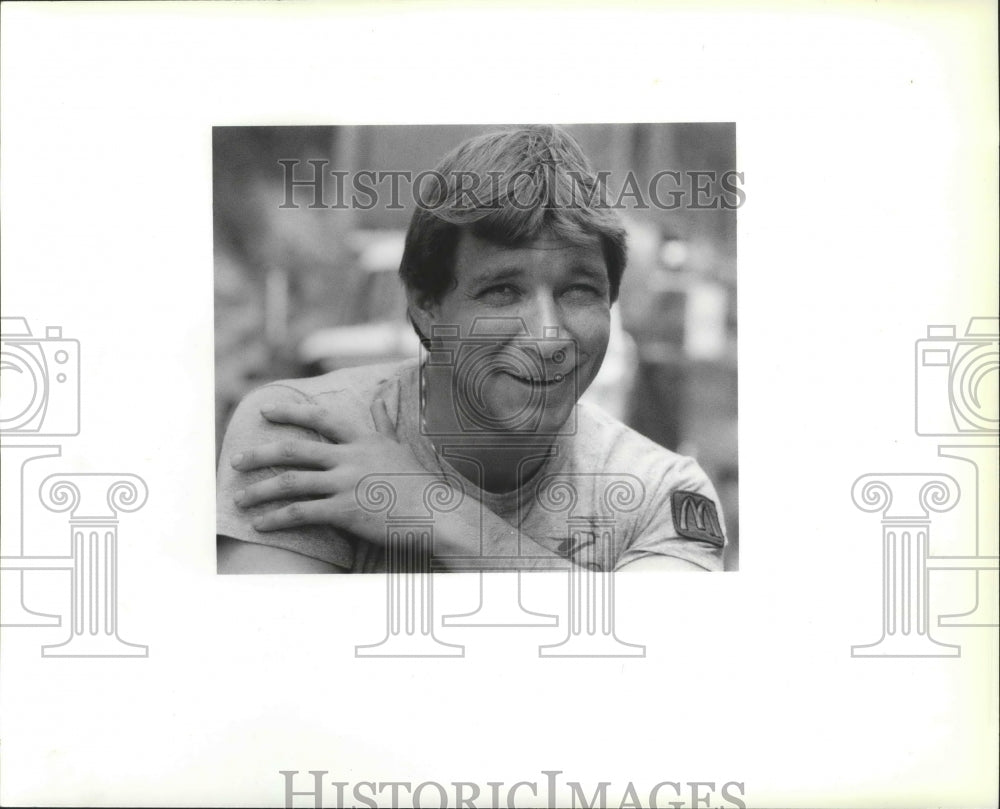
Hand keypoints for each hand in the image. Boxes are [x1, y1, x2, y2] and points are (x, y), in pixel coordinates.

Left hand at [231, 397, 444, 544]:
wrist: (436, 513)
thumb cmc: (420, 484)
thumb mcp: (400, 448)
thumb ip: (384, 425)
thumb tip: (383, 400)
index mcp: (362, 439)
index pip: (320, 418)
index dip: (289, 413)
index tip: (264, 411)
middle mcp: (350, 457)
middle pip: (294, 450)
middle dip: (259, 454)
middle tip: (235, 461)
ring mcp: (346, 483)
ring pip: (291, 482)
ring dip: (259, 491)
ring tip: (239, 499)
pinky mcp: (345, 511)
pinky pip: (300, 513)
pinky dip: (275, 519)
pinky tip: (260, 525)